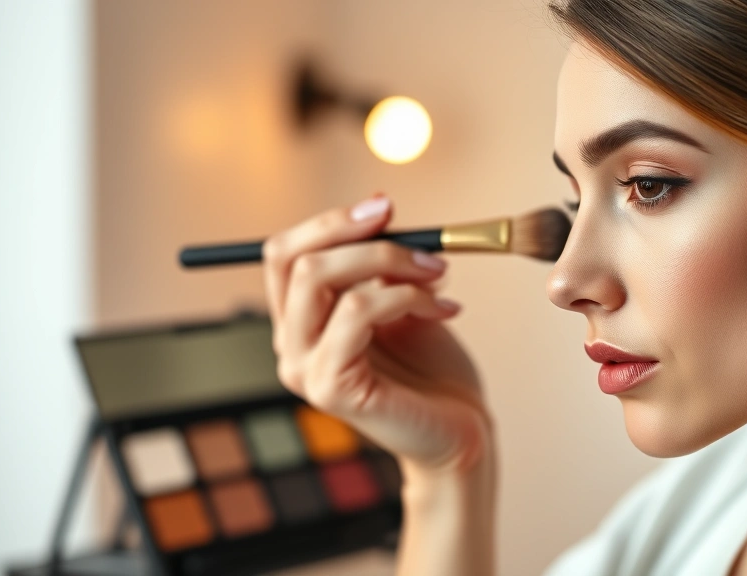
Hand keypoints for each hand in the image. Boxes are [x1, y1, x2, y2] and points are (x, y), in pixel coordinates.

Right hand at [263, 194, 491, 474]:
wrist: (461, 431)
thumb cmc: (432, 370)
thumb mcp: (403, 299)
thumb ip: (380, 262)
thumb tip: (376, 200)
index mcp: (301, 322)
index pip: (284, 253)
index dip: (331, 221)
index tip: (385, 206)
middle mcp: (290, 345)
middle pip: (296, 260)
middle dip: (361, 236)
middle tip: (423, 244)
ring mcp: (304, 370)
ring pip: (319, 279)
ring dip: (393, 264)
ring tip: (442, 279)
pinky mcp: (330, 389)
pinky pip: (356, 313)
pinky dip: (406, 297)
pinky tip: (445, 311)